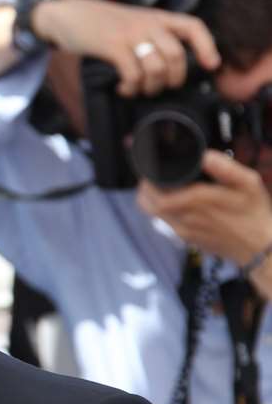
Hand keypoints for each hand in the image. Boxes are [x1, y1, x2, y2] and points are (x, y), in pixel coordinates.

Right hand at [33, 0, 219, 96]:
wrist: (69, 14)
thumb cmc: (100, 24)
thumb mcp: (131, 24)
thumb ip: (148, 37)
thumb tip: (163, 66)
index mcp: (157, 17)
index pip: (192, 26)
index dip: (206, 46)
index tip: (211, 65)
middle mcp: (148, 24)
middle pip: (176, 55)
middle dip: (173, 79)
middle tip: (161, 88)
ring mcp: (130, 35)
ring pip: (156, 67)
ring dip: (151, 86)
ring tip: (139, 90)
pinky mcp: (112, 47)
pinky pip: (132, 73)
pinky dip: (130, 88)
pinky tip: (123, 88)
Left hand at [137, 149, 271, 264]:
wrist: (258, 247)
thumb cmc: (253, 213)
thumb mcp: (248, 184)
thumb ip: (225, 168)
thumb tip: (204, 156)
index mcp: (197, 201)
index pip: (154, 191)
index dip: (148, 179)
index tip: (153, 169)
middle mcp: (184, 217)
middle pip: (147, 203)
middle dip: (145, 188)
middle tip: (154, 177)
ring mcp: (182, 230)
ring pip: (153, 214)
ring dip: (152, 200)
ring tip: (163, 187)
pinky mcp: (185, 239)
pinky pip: (164, 222)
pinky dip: (163, 211)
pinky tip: (177, 202)